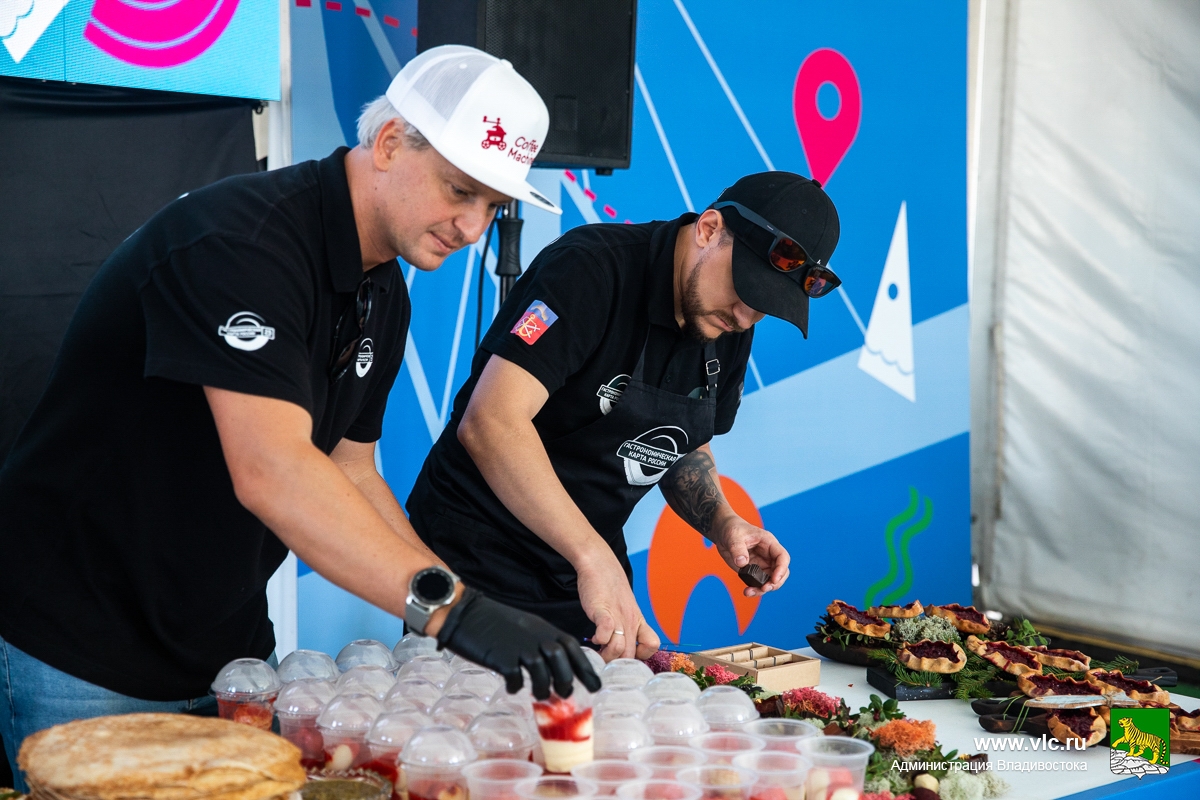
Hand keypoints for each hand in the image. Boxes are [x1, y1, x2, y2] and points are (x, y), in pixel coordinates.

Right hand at [436, 587, 600, 698]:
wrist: (466, 612)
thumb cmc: (495, 622)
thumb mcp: (526, 627)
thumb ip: (540, 642)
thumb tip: (553, 668)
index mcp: (544, 629)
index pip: (573, 648)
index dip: (586, 669)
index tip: (596, 686)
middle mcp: (536, 637)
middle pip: (562, 662)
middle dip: (566, 682)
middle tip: (565, 696)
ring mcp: (519, 647)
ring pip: (542, 673)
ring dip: (543, 689)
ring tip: (539, 696)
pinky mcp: (501, 657)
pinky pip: (515, 678)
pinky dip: (516, 686)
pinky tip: (512, 688)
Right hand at [577, 554, 660, 661]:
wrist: (600, 564)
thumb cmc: (609, 588)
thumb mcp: (624, 609)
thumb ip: (623, 627)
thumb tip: (616, 648)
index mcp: (638, 621)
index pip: (652, 646)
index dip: (640, 656)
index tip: (624, 654)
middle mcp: (631, 621)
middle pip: (630, 655)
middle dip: (616, 663)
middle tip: (604, 660)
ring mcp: (618, 616)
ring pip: (620, 649)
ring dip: (607, 655)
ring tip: (598, 649)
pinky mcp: (603, 610)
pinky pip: (607, 631)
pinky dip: (600, 640)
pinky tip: (594, 637)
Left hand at [711, 513, 789, 596]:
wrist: (723, 532)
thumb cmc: (732, 529)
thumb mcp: (733, 536)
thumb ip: (737, 548)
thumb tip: (742, 562)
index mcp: (769, 543)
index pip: (782, 557)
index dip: (781, 569)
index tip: (774, 579)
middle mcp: (768, 555)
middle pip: (780, 572)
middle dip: (775, 582)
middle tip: (763, 588)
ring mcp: (761, 564)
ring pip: (770, 580)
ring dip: (763, 589)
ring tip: (750, 592)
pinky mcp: (753, 571)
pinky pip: (758, 583)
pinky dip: (755, 589)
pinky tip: (747, 592)